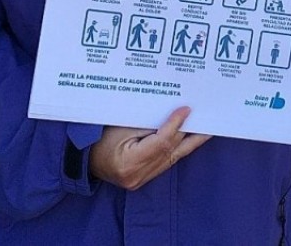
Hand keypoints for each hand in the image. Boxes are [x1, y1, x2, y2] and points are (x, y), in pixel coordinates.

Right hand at [88, 106, 210, 190]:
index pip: (160, 143)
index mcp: (129, 163)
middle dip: (188, 133)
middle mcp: (137, 176)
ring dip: (189, 142)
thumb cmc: (98, 138)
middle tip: (206, 117)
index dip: (175, 125)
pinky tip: (190, 139)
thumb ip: (145, 123)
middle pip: (170, 151)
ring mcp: (141, 180)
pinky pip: (166, 162)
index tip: (186, 109)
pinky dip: (178, 149)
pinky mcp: (144, 179)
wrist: (83, 158)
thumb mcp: (119, 126)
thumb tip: (172, 114)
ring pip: (172, 159)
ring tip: (207, 129)